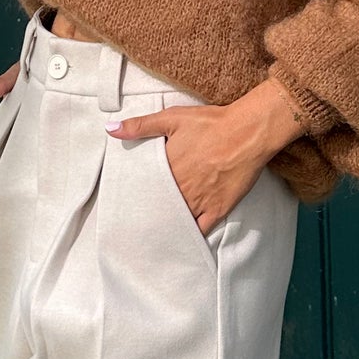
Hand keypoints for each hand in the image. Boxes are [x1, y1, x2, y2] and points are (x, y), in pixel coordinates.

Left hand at [108, 77, 306, 234]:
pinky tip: (181, 240)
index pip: (145, 187)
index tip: (129, 200)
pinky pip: (200, 229)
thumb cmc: (211, 123)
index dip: (137, 194)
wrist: (248, 132)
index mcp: (167, 168)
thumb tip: (110, 129)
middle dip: (150, 212)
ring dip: (166, 224)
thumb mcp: (172, 118)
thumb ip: (140, 126)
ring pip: (177, 219)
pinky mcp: (218, 209)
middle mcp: (181, 188)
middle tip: (137, 222)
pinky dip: (190, 235)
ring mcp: (199, 201)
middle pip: (159, 206)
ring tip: (153, 234)